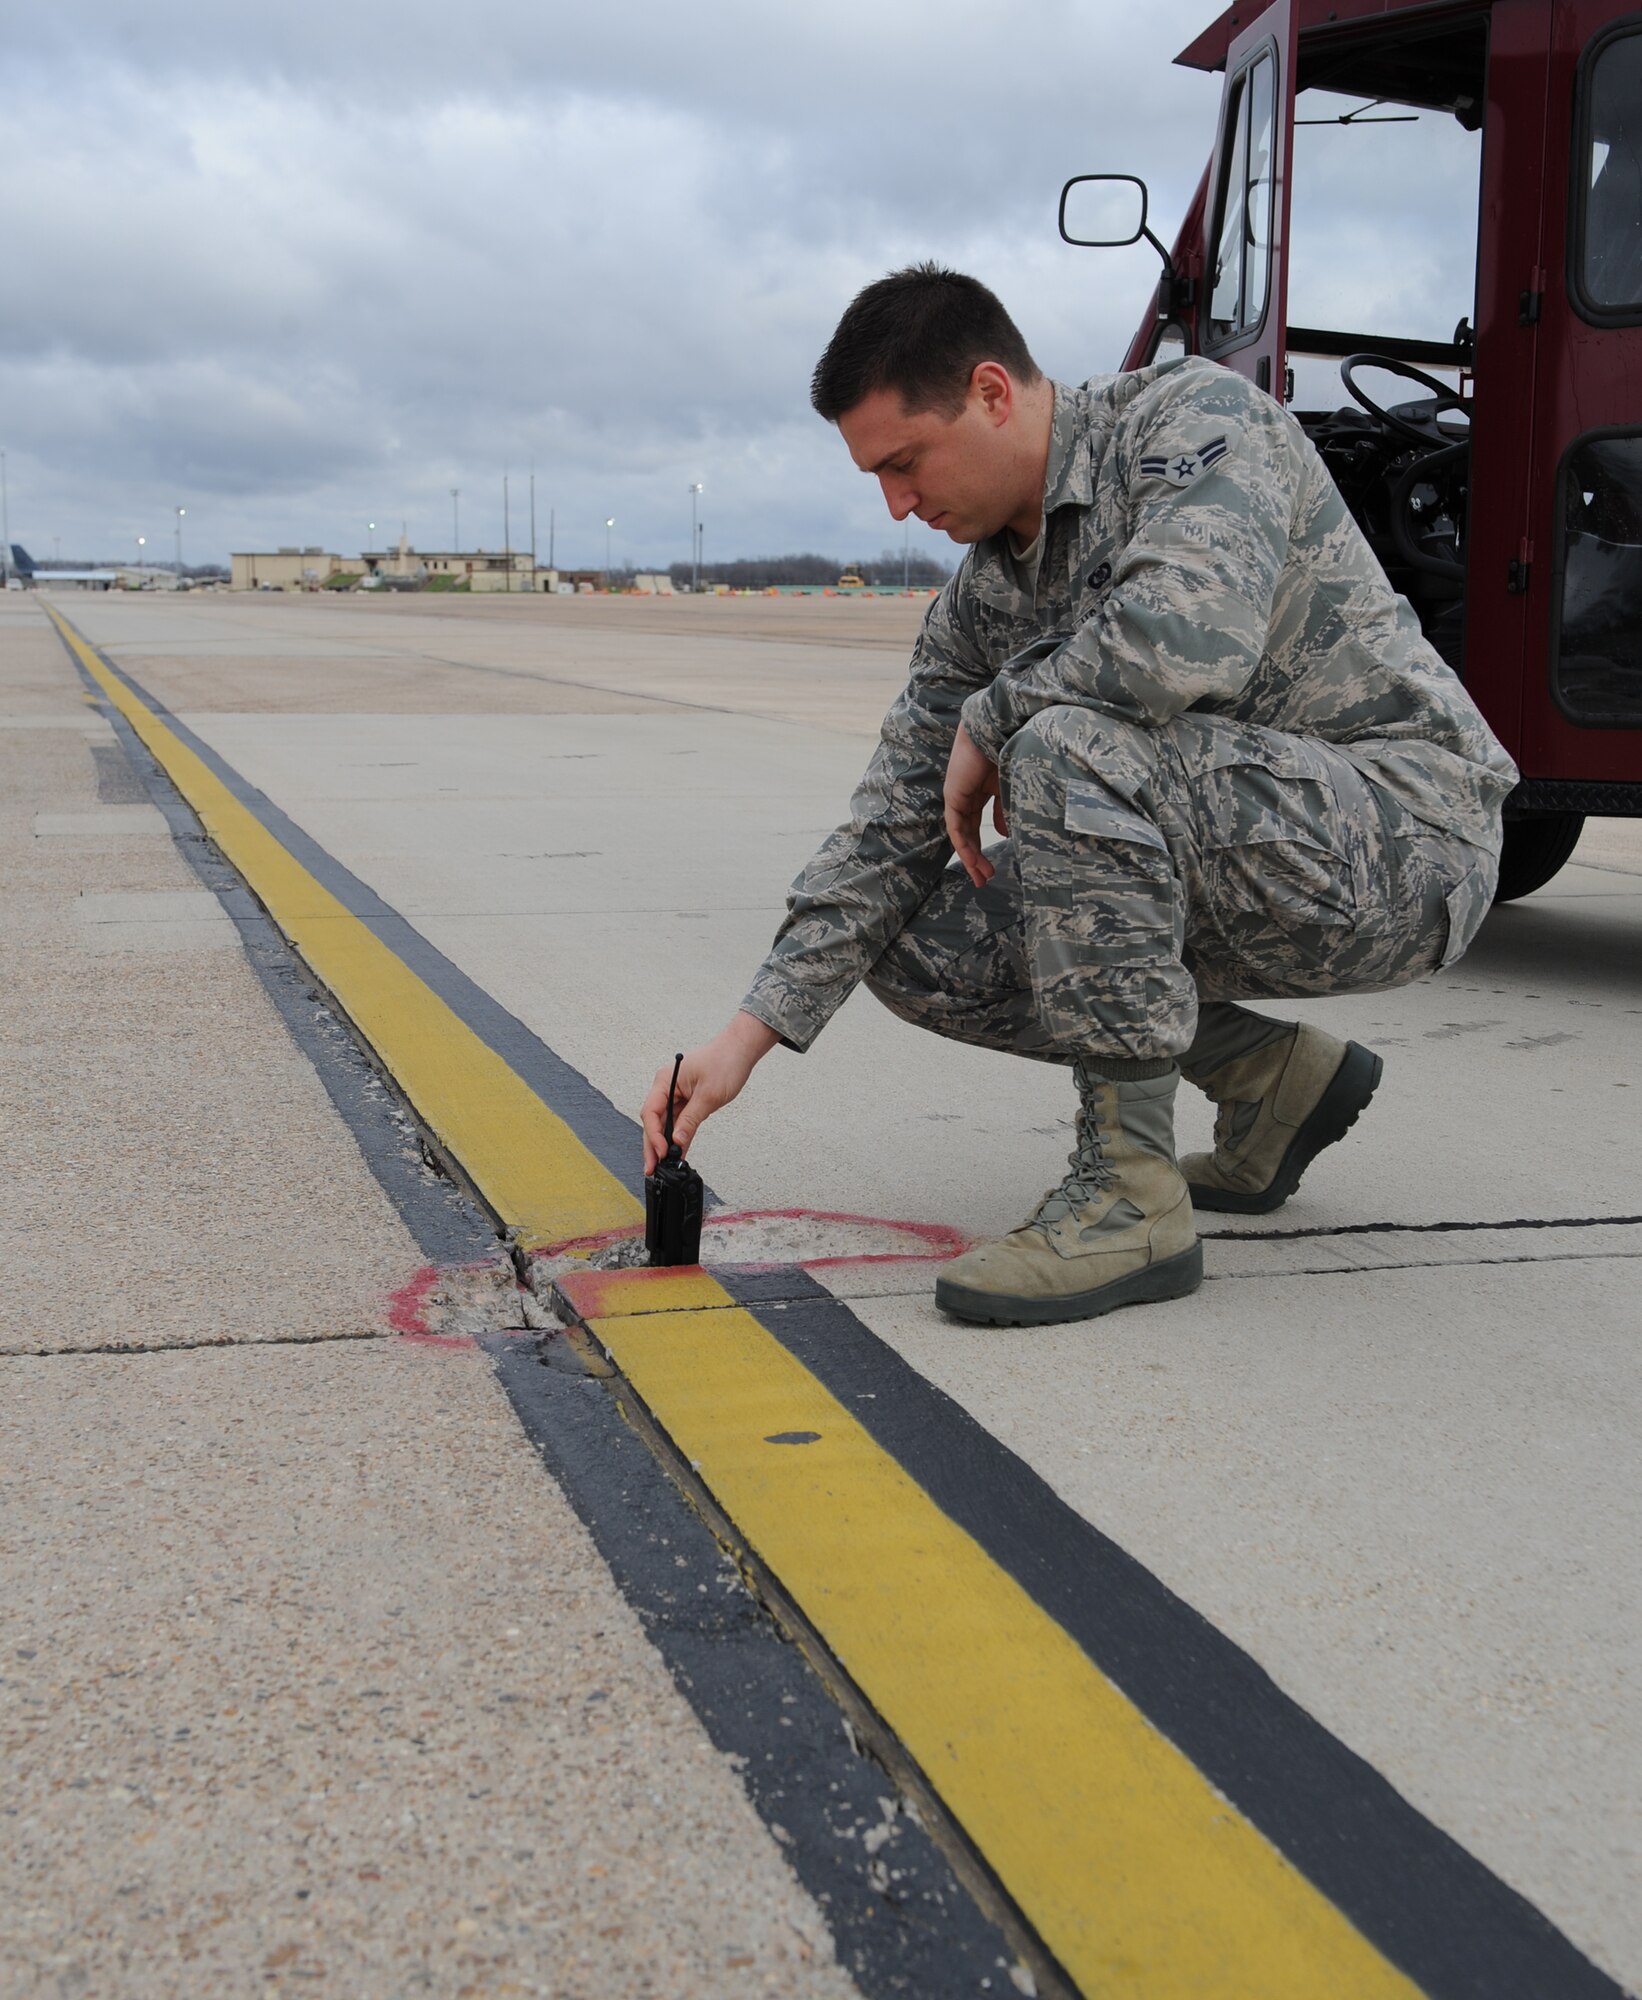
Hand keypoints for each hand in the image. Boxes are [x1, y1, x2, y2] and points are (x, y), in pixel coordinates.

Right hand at [641, 1012, 778, 1172]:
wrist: (740, 1049)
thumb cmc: (725, 1062)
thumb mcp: (708, 1095)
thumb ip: (691, 1119)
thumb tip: (677, 1140)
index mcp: (666, 1080)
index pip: (651, 1112)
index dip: (654, 1135)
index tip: (663, 1152)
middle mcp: (667, 1086)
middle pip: (654, 1120)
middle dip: (653, 1145)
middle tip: (653, 1168)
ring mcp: (676, 1093)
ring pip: (665, 1123)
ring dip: (664, 1144)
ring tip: (663, 1166)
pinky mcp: (687, 1100)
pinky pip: (678, 1121)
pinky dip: (678, 1136)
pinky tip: (677, 1153)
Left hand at [943, 723, 1007, 888]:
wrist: (999, 729)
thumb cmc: (1009, 751)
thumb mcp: (1010, 788)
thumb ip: (1005, 811)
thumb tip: (1005, 834)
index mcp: (981, 790)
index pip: (979, 824)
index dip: (985, 847)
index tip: (993, 868)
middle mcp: (967, 794)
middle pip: (969, 833)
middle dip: (976, 858)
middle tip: (984, 880)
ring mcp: (958, 795)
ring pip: (961, 834)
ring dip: (971, 856)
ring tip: (982, 876)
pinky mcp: (953, 795)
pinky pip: (955, 826)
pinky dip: (964, 844)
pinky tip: (973, 860)